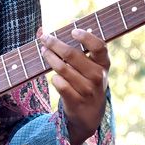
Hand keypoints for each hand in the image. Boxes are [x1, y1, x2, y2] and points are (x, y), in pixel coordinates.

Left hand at [40, 28, 110, 144]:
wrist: (90, 115)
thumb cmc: (86, 82)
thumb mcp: (88, 66)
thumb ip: (70, 47)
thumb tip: (41, 30)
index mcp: (103, 64)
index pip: (99, 46)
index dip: (86, 37)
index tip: (72, 31)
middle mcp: (98, 76)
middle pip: (72, 54)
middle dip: (54, 44)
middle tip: (44, 38)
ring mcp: (88, 90)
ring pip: (62, 68)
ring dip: (50, 58)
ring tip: (44, 52)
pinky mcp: (76, 101)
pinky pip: (59, 83)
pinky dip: (55, 78)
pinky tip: (55, 76)